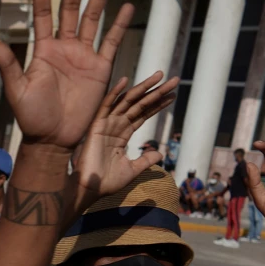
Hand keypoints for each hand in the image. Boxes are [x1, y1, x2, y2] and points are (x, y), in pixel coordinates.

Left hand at [0, 0, 133, 150]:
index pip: (43, 14)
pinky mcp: (100, 69)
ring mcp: (83, 56)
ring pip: (92, 19)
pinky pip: (111, 42)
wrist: (53, 140)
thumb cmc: (31, 117)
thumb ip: (8, 64)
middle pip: (70, 8)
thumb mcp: (17, 89)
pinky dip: (119, 25)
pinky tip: (126, 5)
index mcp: (43, 50)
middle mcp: (64, 48)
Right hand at [72, 71, 178, 206]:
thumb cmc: (108, 182)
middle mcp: (116, 126)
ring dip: (143, 88)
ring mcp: (106, 125)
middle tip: (174, 79)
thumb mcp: (133, 170)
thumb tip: (159, 154)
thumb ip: (145, 160)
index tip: (173, 94)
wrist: (90, 189)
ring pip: (128, 102)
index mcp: (123, 134)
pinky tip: (126, 80)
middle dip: (156, 92)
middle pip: (139, 104)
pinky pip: (106, 106)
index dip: (158, 104)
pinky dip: (115, 93)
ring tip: (159, 75)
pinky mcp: (96, 126)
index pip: (143, 114)